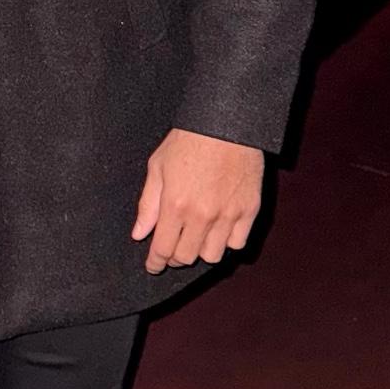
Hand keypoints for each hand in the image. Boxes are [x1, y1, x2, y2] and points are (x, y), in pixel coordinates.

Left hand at [132, 129, 262, 274]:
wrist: (227, 122)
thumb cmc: (188, 140)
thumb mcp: (158, 167)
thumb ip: (148, 204)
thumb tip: (139, 234)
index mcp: (175, 205)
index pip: (163, 249)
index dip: (156, 262)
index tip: (153, 266)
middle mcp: (202, 215)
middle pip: (186, 256)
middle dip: (175, 256)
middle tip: (172, 247)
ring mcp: (228, 214)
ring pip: (213, 256)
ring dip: (201, 251)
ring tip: (196, 237)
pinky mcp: (250, 210)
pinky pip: (237, 243)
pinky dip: (227, 241)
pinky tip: (219, 230)